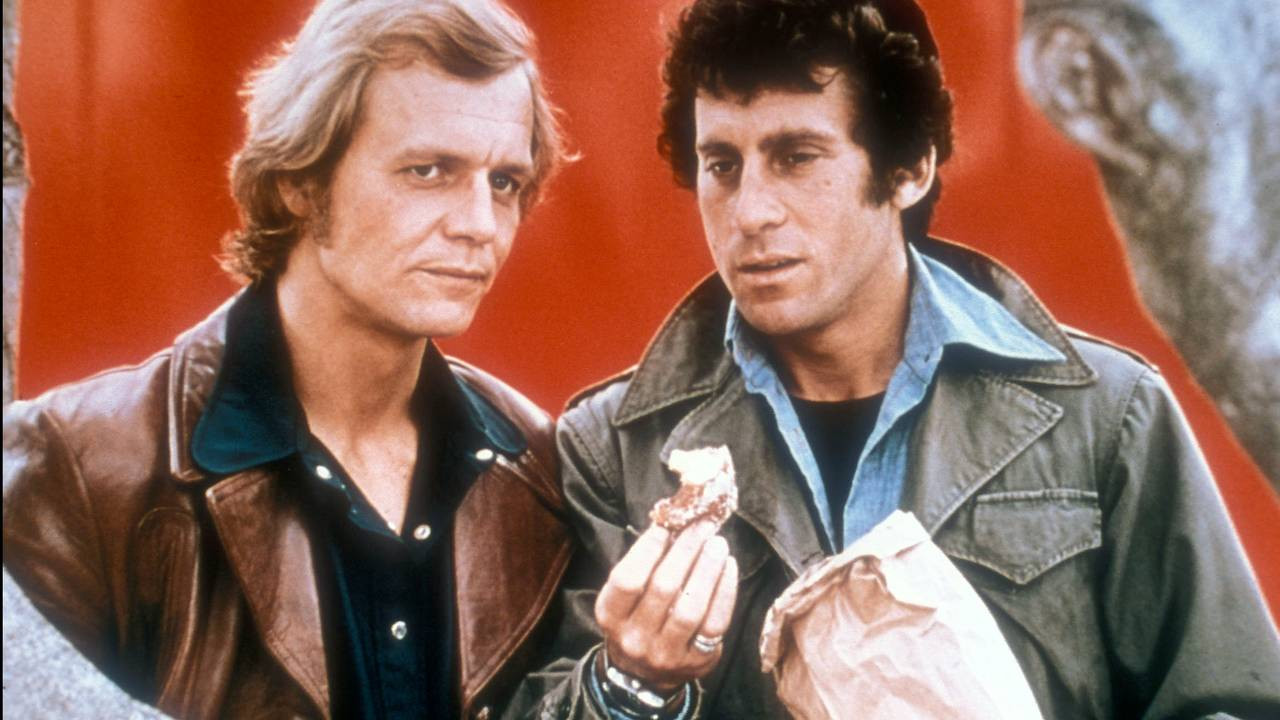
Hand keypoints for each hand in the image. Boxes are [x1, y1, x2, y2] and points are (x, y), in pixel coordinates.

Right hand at [594, 520, 738, 690]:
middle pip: (663, 588)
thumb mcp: (626, 598)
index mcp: (610, 616)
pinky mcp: (697, 661)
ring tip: (717, 543)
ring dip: (707, 569)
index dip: (648, 549)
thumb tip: (674, 523)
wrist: (644, 677)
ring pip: (690, 607)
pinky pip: (715, 623)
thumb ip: (643, 565)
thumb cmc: (636, 620)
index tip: (667, 524)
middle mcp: (634, 638)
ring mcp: (666, 653)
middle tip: (702, 525)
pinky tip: (728, 567)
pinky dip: (725, 591)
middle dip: (685, 551)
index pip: (627, 579)